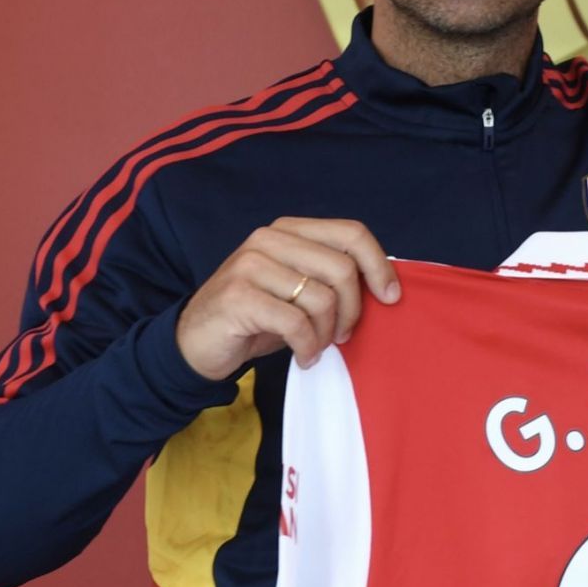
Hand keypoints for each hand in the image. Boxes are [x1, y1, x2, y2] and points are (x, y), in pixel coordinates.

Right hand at [176, 218, 400, 380]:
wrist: (196, 341)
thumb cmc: (258, 316)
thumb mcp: (298, 288)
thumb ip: (330, 277)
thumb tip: (385, 285)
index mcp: (289, 230)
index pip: (351, 233)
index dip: (379, 265)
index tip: (391, 297)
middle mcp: (269, 239)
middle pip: (342, 268)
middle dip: (353, 310)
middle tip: (343, 335)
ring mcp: (250, 265)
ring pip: (321, 298)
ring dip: (327, 333)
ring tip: (317, 346)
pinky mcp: (238, 297)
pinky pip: (296, 324)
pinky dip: (308, 347)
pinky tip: (303, 357)